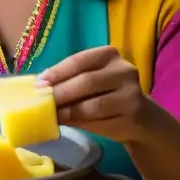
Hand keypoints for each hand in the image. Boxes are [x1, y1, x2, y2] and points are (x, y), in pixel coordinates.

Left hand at [35, 46, 150, 142]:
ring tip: (52, 116)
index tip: (39, 84)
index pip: (79, 61)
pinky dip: (81, 123)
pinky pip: (102, 121)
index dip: (57, 72)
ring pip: (93, 105)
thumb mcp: (90, 82)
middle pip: (86, 81)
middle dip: (61, 93)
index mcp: (109, 55)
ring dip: (68, 112)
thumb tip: (38, 90)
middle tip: (41, 103)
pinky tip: (68, 124)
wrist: (141, 117)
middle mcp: (124, 71)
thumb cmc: (106, 95)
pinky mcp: (132, 118)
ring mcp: (131, 94)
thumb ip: (68, 82)